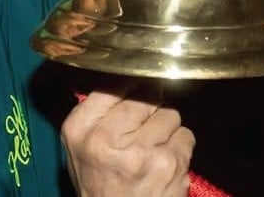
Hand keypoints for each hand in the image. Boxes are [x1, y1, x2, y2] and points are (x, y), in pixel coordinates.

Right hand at [61, 90, 192, 196]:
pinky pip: (185, 135)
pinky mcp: (167, 164)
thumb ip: (95, 113)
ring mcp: (139, 151)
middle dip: (149, 108)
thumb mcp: (78, 148)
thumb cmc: (100, 185)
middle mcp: (105, 138)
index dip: (129, 87)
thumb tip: (126, 77)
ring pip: (168, 113)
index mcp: (78, 129)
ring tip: (153, 146)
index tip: (134, 93)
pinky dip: (180, 146)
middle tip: (143, 127)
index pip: (112, 85)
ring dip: (166, 128)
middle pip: (144, 95)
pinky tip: (165, 161)